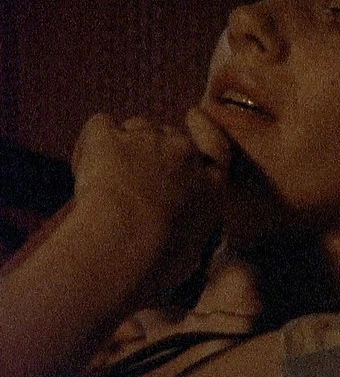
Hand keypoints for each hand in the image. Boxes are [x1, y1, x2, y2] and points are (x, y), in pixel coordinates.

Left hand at [70, 109, 230, 297]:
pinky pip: (100, 126)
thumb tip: (183, 248)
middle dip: (155, 149)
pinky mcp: (108, 138)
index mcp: (211, 184)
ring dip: (125, 143)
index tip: (193, 115)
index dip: (203, 129)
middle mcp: (184, 154)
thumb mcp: (191, 253)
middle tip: (135, 176)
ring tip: (107, 175)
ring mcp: (147, 140)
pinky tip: (87, 164)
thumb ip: (191, 235)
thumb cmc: (159, 261)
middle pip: (170, 134)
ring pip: (137, 127)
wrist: (123, 245)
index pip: (216, 146)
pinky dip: (92, 141)